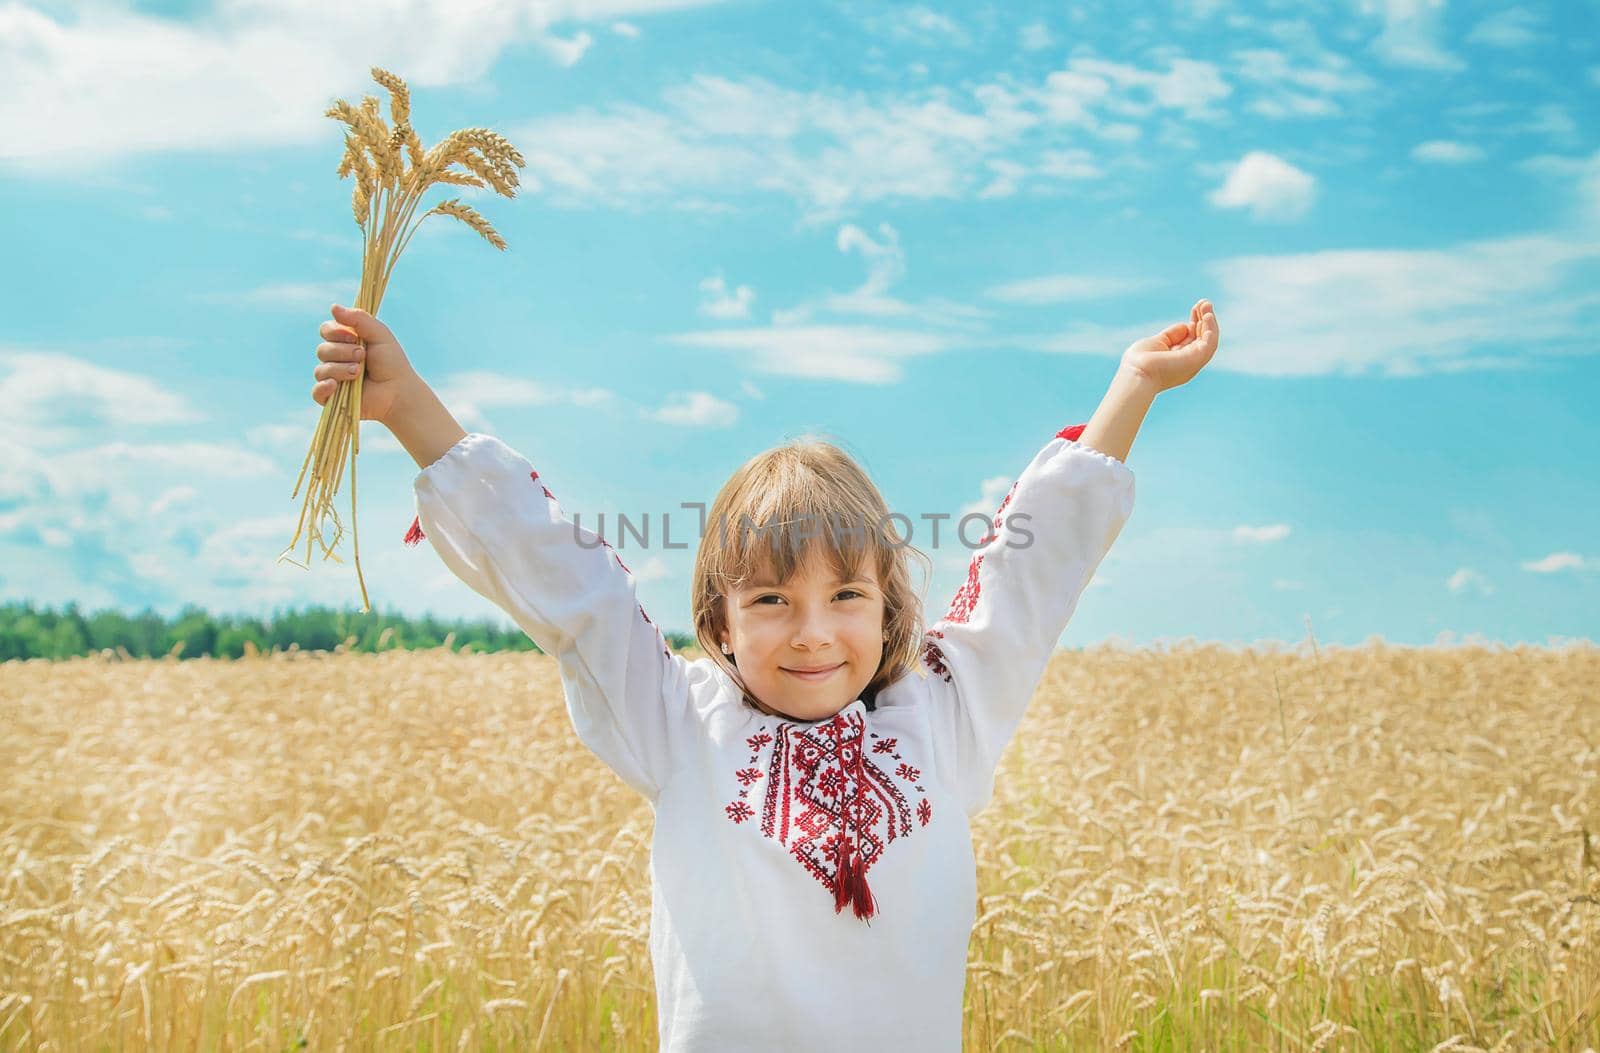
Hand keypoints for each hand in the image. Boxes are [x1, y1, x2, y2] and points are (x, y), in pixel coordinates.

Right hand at [311, 303, 418, 424]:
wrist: (399, 391)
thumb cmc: (391, 362)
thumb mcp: (379, 334)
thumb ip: (359, 319)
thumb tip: (333, 307)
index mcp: (345, 342)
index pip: (326, 330)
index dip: (335, 332)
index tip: (353, 337)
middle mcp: (336, 359)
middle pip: (322, 350)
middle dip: (342, 352)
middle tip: (363, 356)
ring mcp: (333, 378)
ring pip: (321, 370)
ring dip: (341, 369)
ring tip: (359, 373)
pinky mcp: (332, 398)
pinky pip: (317, 392)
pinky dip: (323, 388)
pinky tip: (335, 385)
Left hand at [1120, 298, 1218, 392]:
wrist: (1136, 375)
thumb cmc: (1139, 362)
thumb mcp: (1156, 343)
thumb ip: (1171, 335)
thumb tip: (1185, 325)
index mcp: (1177, 360)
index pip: (1191, 339)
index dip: (1194, 323)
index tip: (1194, 308)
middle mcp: (1187, 363)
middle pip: (1201, 338)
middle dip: (1204, 320)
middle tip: (1205, 302)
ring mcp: (1193, 362)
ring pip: (1208, 340)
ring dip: (1210, 321)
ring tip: (1207, 304)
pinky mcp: (1196, 359)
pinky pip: (1210, 343)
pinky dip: (1210, 328)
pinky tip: (1207, 316)